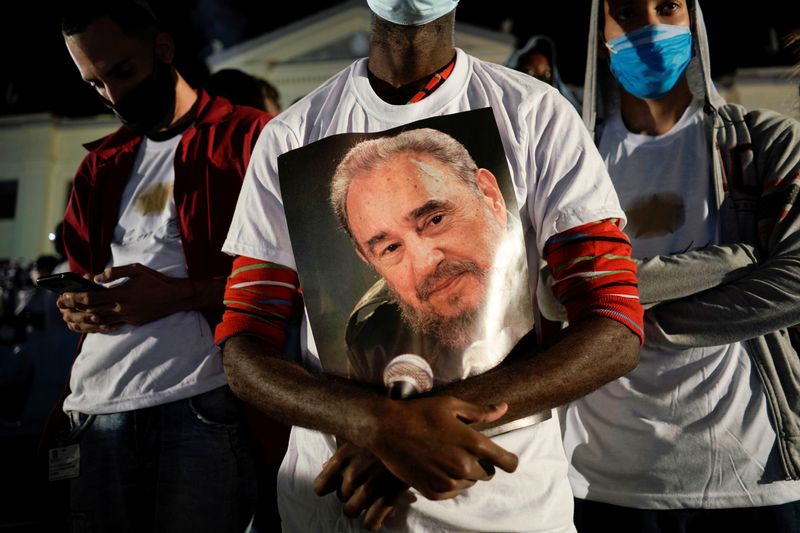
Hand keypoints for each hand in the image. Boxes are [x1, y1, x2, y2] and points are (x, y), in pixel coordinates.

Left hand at [56, 264, 191, 331]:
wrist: (176, 297)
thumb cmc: (157, 280)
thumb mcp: (136, 269)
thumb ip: (115, 272)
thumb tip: (97, 277)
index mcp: (120, 293)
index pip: (91, 297)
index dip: (75, 297)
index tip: (63, 296)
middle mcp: (121, 308)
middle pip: (91, 310)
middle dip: (74, 309)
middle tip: (62, 307)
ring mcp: (127, 317)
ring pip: (100, 321)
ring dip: (84, 319)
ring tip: (72, 318)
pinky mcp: (133, 322)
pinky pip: (113, 325)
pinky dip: (100, 324)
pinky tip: (94, 323)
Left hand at [314, 441, 410, 530]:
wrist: (414, 434)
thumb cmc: (385, 432)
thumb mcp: (360, 435)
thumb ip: (341, 451)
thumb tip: (324, 466)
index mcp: (342, 457)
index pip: (320, 488)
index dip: (328, 488)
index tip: (336, 484)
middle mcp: (352, 473)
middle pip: (340, 498)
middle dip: (350, 493)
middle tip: (364, 484)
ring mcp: (370, 487)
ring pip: (352, 511)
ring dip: (361, 507)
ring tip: (371, 498)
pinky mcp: (388, 497)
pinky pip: (370, 522)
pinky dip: (373, 522)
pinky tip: (378, 515)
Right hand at [360, 396, 517, 500]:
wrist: (388, 429)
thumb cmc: (421, 413)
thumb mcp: (452, 406)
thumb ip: (480, 412)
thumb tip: (504, 409)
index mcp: (473, 444)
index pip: (508, 463)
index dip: (509, 461)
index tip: (504, 458)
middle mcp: (464, 466)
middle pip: (487, 474)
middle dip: (480, 463)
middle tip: (462, 449)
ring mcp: (448, 481)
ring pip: (469, 483)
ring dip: (464, 473)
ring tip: (446, 456)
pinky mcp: (433, 491)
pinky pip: (452, 492)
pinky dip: (449, 482)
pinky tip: (437, 467)